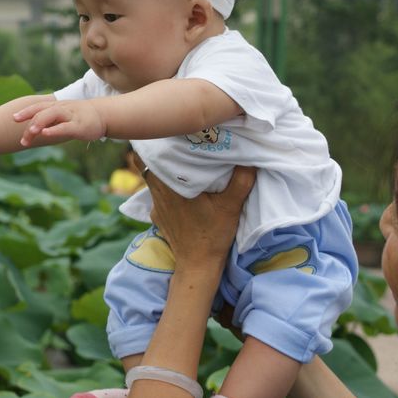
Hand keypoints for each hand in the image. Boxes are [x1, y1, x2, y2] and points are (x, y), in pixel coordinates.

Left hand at [13, 100, 106, 146]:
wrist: (104, 114)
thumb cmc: (81, 117)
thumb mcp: (64, 116)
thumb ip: (51, 120)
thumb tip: (36, 128)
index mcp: (56, 107)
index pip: (38, 107)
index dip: (25, 111)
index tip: (13, 118)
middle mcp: (61, 108)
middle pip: (41, 111)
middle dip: (29, 121)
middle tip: (21, 137)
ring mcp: (70, 116)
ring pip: (52, 116)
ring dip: (40, 123)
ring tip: (31, 131)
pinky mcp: (79, 125)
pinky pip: (65, 127)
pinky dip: (54, 129)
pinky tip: (45, 133)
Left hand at [135, 154, 255, 272]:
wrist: (198, 264)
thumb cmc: (213, 234)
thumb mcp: (231, 206)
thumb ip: (241, 181)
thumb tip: (250, 158)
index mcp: (170, 186)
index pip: (150, 158)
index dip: (155, 143)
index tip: (167, 133)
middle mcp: (158, 194)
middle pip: (147, 165)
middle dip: (159, 153)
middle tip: (174, 142)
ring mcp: (156, 207)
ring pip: (151, 180)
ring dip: (162, 170)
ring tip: (176, 159)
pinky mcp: (158, 217)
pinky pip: (156, 196)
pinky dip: (164, 188)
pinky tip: (177, 186)